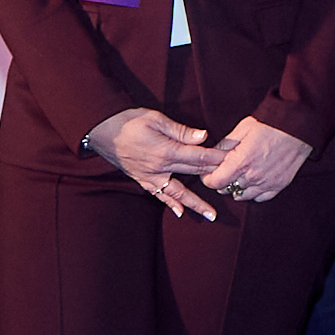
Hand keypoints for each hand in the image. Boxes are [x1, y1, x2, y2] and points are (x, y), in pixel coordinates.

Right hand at [85, 107, 225, 219]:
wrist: (100, 130)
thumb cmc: (128, 120)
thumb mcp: (155, 119)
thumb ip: (181, 131)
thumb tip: (203, 136)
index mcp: (166, 151)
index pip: (199, 157)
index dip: (218, 159)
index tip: (234, 160)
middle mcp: (159, 168)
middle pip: (193, 174)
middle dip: (215, 178)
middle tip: (234, 185)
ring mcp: (150, 176)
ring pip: (178, 192)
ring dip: (195, 203)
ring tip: (211, 215)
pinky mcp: (141, 179)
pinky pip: (158, 194)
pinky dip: (169, 203)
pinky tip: (179, 212)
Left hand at [203, 116, 312, 204]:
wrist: (299, 127)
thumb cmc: (270, 124)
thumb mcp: (243, 128)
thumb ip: (225, 144)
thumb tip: (212, 155)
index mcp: (242, 161)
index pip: (215, 183)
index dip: (208, 179)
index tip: (209, 173)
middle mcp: (254, 176)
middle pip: (227, 190)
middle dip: (222, 181)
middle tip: (225, 171)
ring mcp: (268, 182)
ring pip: (242, 196)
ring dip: (237, 188)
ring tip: (240, 175)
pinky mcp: (280, 184)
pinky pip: (260, 197)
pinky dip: (254, 192)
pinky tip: (254, 181)